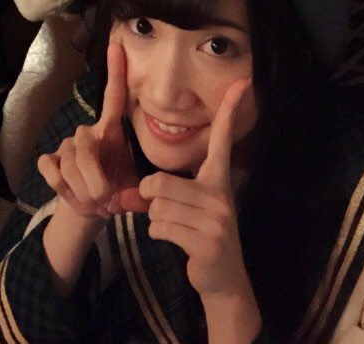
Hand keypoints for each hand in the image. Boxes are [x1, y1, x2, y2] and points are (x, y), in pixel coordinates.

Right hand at [37, 42, 148, 221]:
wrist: (92, 210)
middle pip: (86, 150)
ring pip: (70, 166)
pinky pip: (52, 171)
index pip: (113, 97)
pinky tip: (70, 192)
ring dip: (83, 192)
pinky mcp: (50, 160)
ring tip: (93, 201)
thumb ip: (139, 193)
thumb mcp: (135, 192)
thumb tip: (132, 197)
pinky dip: (63, 188)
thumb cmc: (117, 192)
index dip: (116, 72)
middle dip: (96, 183)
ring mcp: (66, 145)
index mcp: (111, 132)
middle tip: (106, 200)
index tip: (117, 46)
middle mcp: (88, 132)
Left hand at [139, 78, 256, 305]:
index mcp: (218, 179)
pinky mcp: (207, 241)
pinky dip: (158, 235)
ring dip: (156, 220)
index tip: (241, 82)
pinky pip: (160, 227)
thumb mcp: (184, 208)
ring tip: (177, 229)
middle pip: (158, 182)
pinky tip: (178, 242)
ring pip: (156, 206)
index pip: (222, 139)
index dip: (229, 110)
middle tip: (164, 212)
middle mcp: (220, 194)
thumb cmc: (199, 235)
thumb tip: (122, 196)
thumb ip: (156, 195)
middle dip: (150, 199)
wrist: (223, 282)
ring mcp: (216, 219)